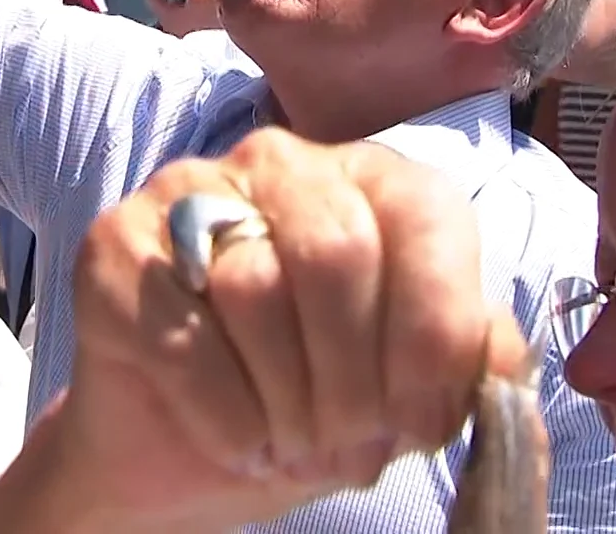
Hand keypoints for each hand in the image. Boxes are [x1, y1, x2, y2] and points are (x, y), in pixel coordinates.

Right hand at [56, 128, 527, 529]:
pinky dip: (228, 418)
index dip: (433, 337)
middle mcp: (283, 162)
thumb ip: (472, 363)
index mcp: (373, 180)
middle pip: (338, 251)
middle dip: (355, 379)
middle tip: (348, 443)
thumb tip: (501, 363)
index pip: (426, 219)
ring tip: (293, 444)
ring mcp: (188, 192)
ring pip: (255, 288)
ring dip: (289, 403)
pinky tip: (241, 442)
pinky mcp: (113, 246)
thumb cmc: (308, 405)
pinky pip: (183, 334)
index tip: (420, 423)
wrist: (180, 454)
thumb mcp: (408, 392)